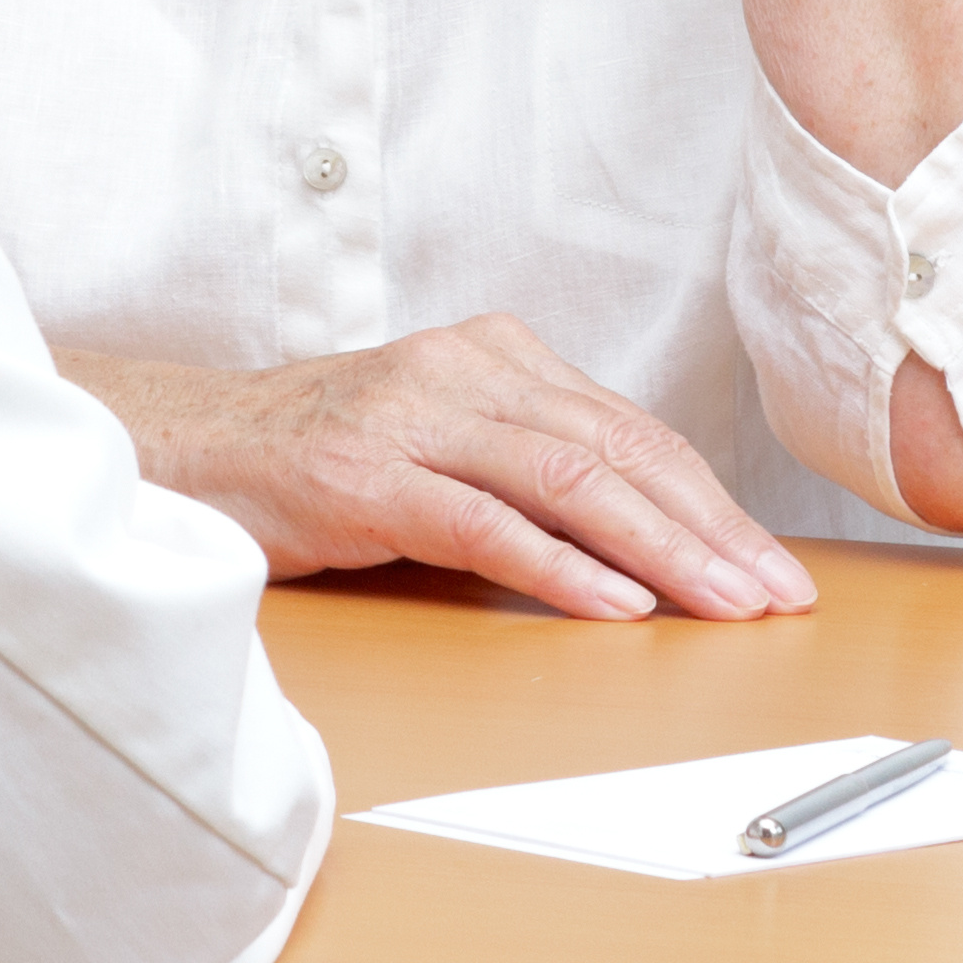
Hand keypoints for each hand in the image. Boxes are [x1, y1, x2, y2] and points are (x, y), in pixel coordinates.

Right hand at [59, 318, 813, 622]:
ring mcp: (412, 416)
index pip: (631, 432)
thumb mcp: (442, 448)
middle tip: (776, 597)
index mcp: (494, 356)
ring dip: (659, 552)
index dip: (712, 502)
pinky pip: (482, 521)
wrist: (185, 449)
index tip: (773, 568)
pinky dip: (558, 565)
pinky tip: (614, 605)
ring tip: (721, 606)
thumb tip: (651, 545)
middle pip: (617, 451)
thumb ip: (530, 474)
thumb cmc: (321, 462)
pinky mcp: (363, 473)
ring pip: (567, 480)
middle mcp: (463, 371)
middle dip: (710, 531)